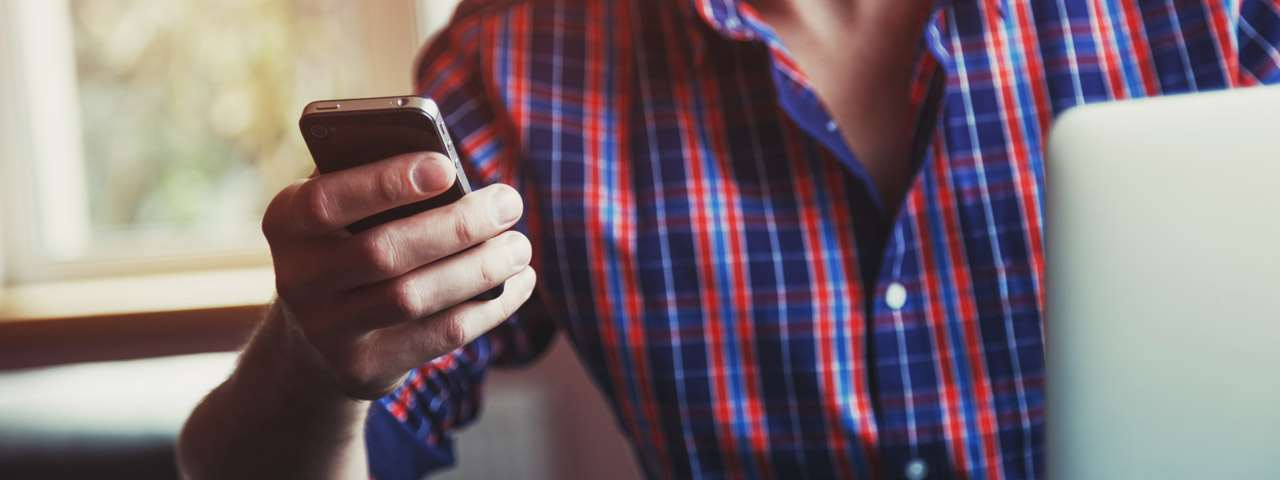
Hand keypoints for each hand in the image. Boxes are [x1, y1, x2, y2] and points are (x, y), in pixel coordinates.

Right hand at [261, 151, 535, 399]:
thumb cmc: (349, 243)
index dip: (387, 182)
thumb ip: (376, 177)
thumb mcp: (345, 209)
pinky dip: (489, 308)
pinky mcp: (363, 370)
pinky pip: (438, 336)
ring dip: (479, 269)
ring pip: (413, 299)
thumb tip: (445, 161)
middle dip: (456, 226)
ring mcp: (327, 332)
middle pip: (383, 252)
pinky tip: (519, 283)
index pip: (328, 200)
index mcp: (286, 223)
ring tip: (520, 246)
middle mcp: (297, 281)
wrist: (315, 339)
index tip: (447, 167)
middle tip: (509, 203)